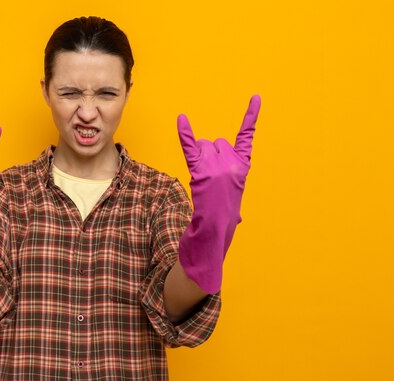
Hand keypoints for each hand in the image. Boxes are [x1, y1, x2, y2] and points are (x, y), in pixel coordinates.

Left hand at [176, 95, 260, 293]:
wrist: (216, 226)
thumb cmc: (225, 212)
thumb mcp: (234, 192)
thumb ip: (231, 178)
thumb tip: (227, 191)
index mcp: (243, 165)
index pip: (246, 136)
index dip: (251, 116)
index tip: (255, 97)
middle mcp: (231, 161)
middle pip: (216, 142)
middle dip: (211, 155)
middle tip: (211, 178)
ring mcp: (215, 165)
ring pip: (202, 146)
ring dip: (200, 159)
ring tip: (203, 180)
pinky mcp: (198, 170)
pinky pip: (190, 146)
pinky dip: (184, 133)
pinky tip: (182, 118)